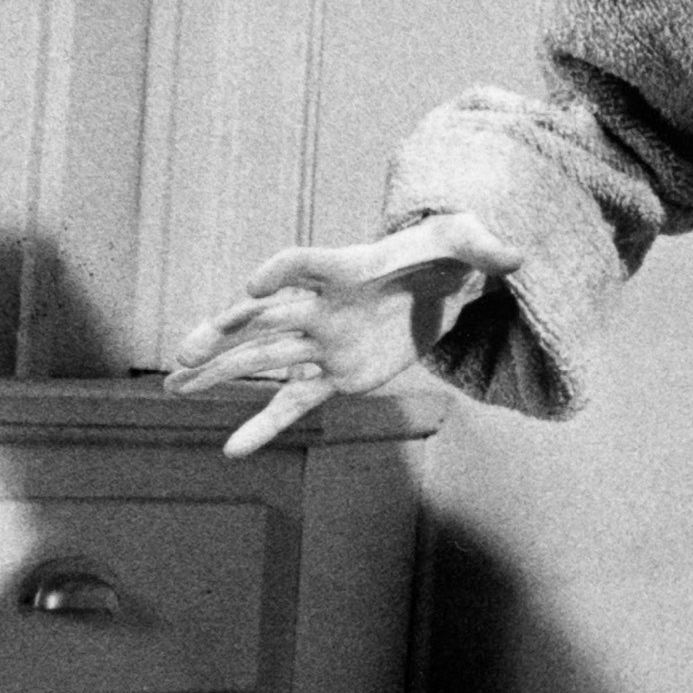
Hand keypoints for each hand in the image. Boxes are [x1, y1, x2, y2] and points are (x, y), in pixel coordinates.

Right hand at [168, 211, 521, 456]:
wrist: (445, 280)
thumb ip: (488, 248)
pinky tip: (231, 450)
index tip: (253, 286)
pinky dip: (263, 425)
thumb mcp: (471, 243)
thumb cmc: (451, 252)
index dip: (280, 273)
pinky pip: (293, 402)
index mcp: (349, 269)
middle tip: (185, 353)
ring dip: (221, 373)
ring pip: (264, 359)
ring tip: (174, 385)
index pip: (306, 265)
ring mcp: (324, 342)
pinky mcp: (336, 376)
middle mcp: (324, 307)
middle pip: (267, 319)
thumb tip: (518, 254)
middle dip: (226, 335)